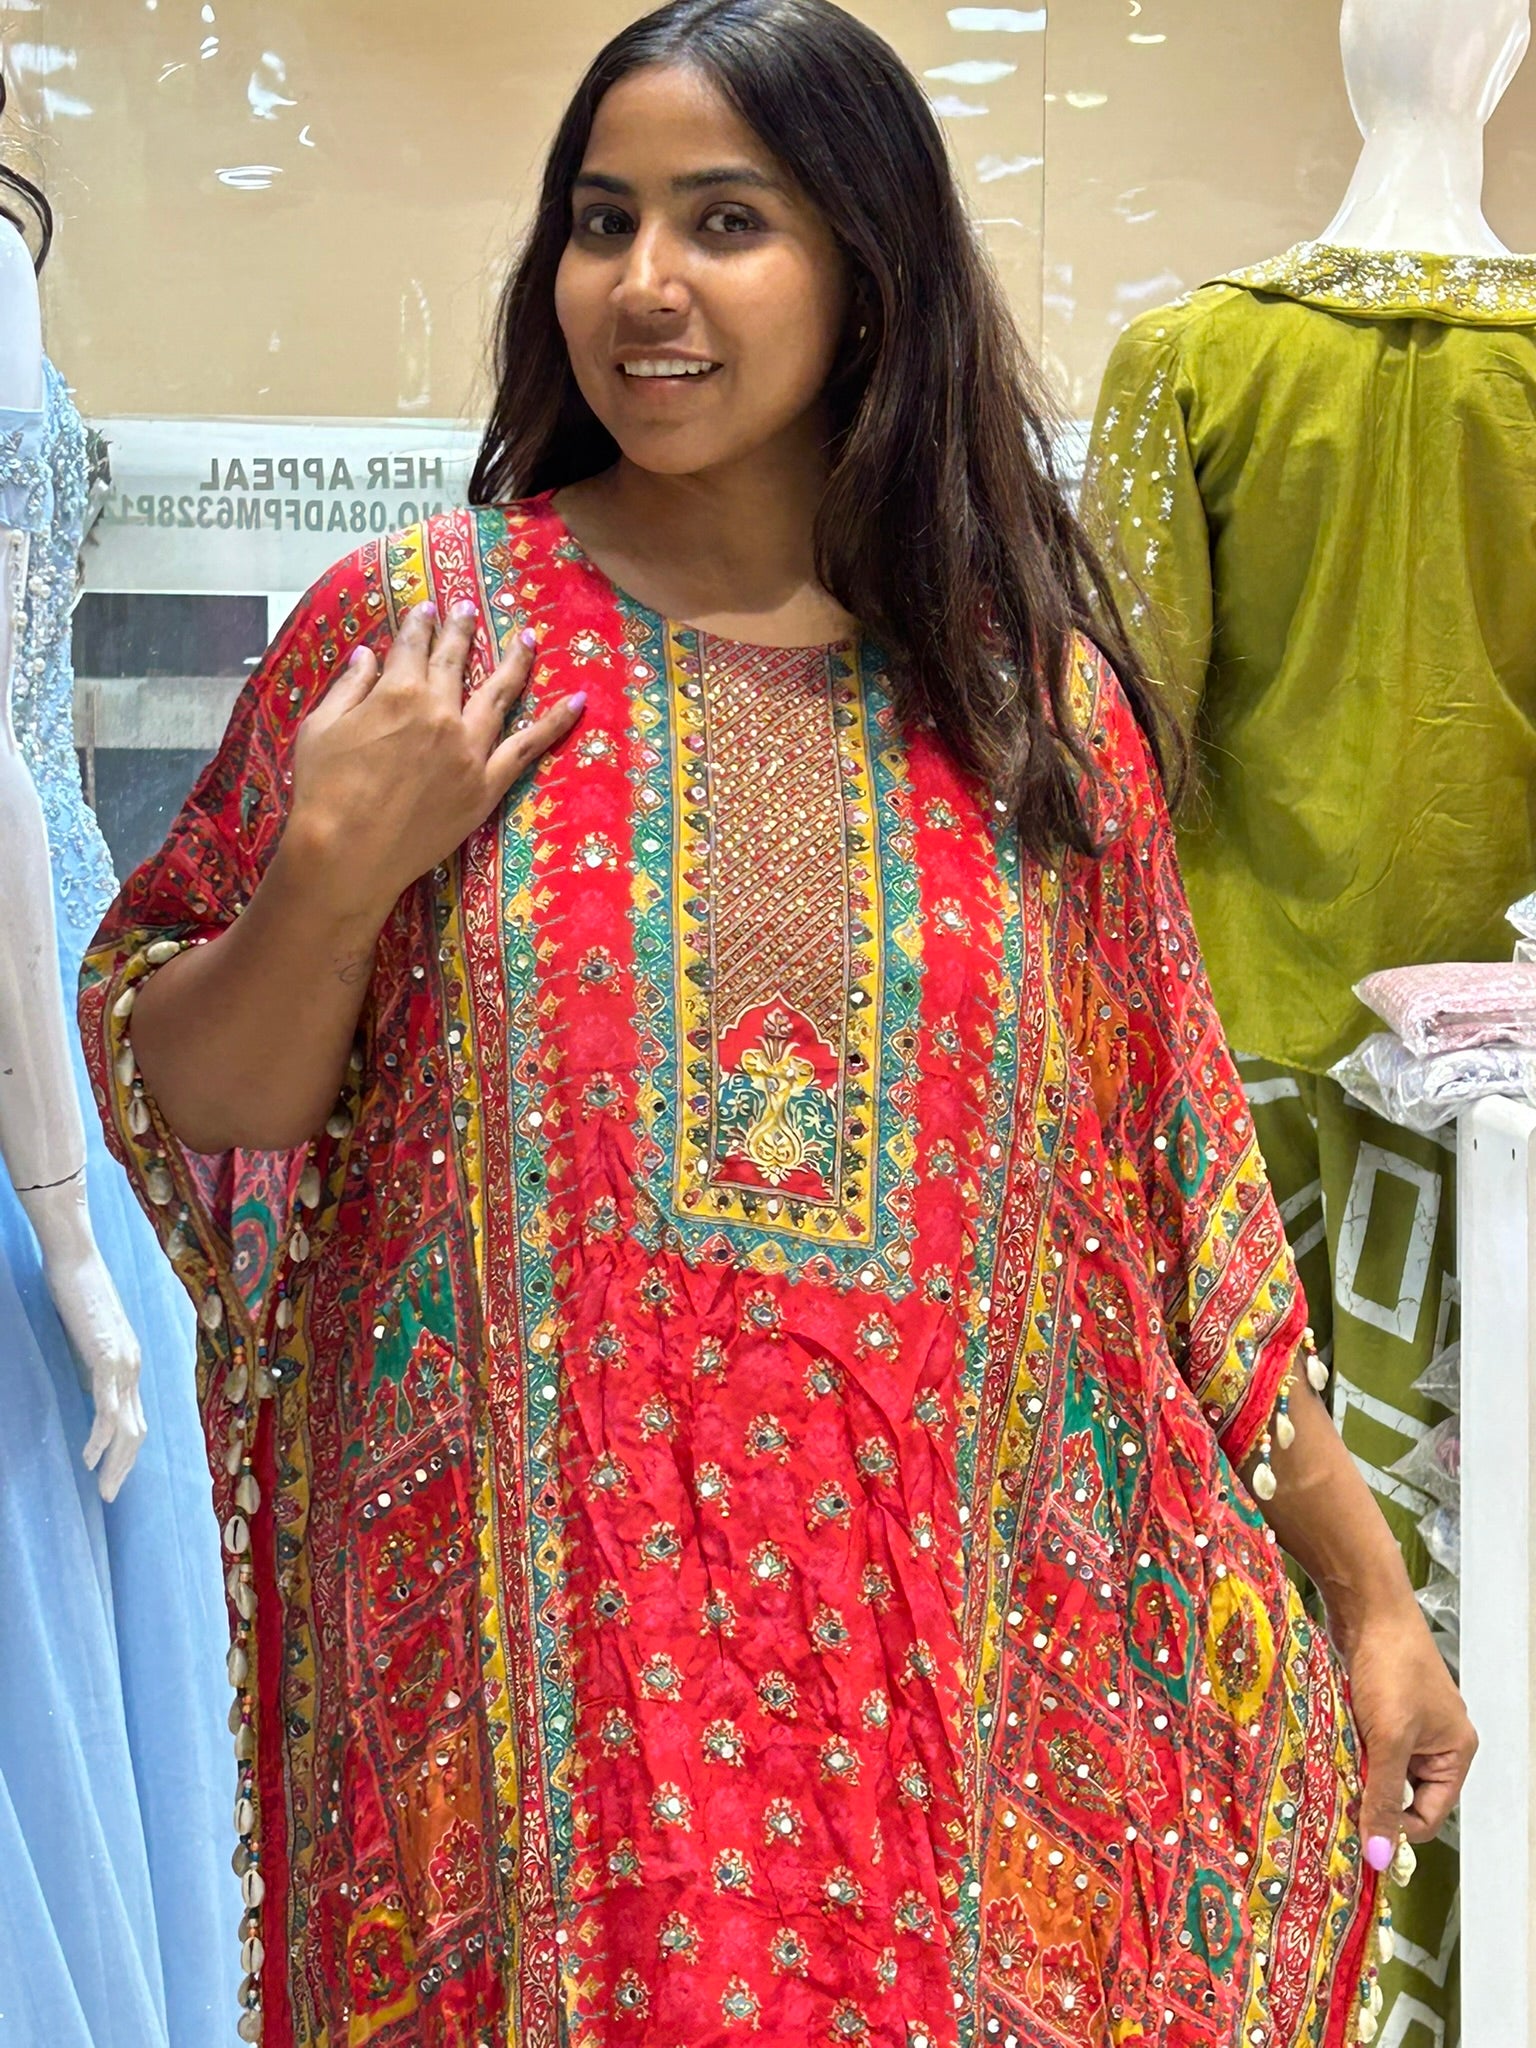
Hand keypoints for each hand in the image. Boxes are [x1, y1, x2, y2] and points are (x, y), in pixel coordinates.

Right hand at [21, 1174, 146, 1501]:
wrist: (76, 1258)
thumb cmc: (76, 1292)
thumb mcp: (85, 1336)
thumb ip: (90, 1361)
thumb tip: (86, 1386)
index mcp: (130, 1362)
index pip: (135, 1417)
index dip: (125, 1451)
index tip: (110, 1476)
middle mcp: (134, 1366)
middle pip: (138, 1430)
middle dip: (124, 1466)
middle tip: (109, 1496)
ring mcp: (123, 1362)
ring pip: (127, 1426)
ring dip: (116, 1462)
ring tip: (103, 1488)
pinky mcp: (107, 1356)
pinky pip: (107, 1407)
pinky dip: (100, 1437)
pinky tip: (89, 1457)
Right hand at [287, 600, 582, 919]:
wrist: (347, 854)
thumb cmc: (323, 791)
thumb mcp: (321, 727)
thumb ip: (349, 686)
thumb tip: (367, 654)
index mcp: (399, 692)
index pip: (414, 646)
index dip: (421, 623)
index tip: (428, 608)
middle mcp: (441, 713)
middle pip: (456, 662)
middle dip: (462, 630)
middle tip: (469, 608)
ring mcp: (469, 749)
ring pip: (500, 694)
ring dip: (515, 661)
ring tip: (527, 637)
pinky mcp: (486, 785)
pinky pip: (528, 748)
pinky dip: (555, 723)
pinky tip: (577, 701)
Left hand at [1339, 1600, 1476, 1864]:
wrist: (1369, 1608)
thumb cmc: (1390, 1670)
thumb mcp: (1389, 1740)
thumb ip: (1385, 1796)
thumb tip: (1381, 1857)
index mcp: (1455, 1753)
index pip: (1431, 1814)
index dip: (1398, 1829)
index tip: (1359, 1836)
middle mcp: (1436, 1741)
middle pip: (1405, 1792)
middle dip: (1373, 1800)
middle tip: (1337, 1810)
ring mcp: (1406, 1721)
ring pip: (1380, 1767)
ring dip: (1357, 1774)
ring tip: (1327, 1782)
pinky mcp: (1378, 1705)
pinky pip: (1365, 1743)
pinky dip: (1348, 1750)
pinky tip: (1324, 1753)